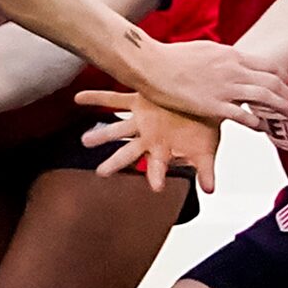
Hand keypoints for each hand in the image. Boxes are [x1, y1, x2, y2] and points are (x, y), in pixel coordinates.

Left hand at [78, 89, 221, 192]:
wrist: (203, 99)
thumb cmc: (203, 126)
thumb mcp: (206, 149)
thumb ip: (206, 170)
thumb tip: (210, 190)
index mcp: (162, 149)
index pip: (158, 167)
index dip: (157, 176)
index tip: (157, 187)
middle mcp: (147, 136)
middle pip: (128, 152)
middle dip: (115, 163)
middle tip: (102, 173)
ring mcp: (141, 119)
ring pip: (118, 127)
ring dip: (102, 133)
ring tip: (85, 140)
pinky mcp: (138, 100)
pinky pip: (114, 99)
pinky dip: (96, 98)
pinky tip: (78, 98)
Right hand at [131, 37, 287, 129]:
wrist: (149, 64)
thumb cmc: (170, 57)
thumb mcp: (204, 49)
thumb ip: (222, 57)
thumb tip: (231, 60)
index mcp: (233, 55)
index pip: (270, 66)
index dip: (285, 80)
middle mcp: (234, 70)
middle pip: (274, 82)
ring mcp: (225, 88)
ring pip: (266, 98)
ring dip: (283, 109)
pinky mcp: (212, 105)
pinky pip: (243, 115)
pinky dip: (257, 122)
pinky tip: (262, 128)